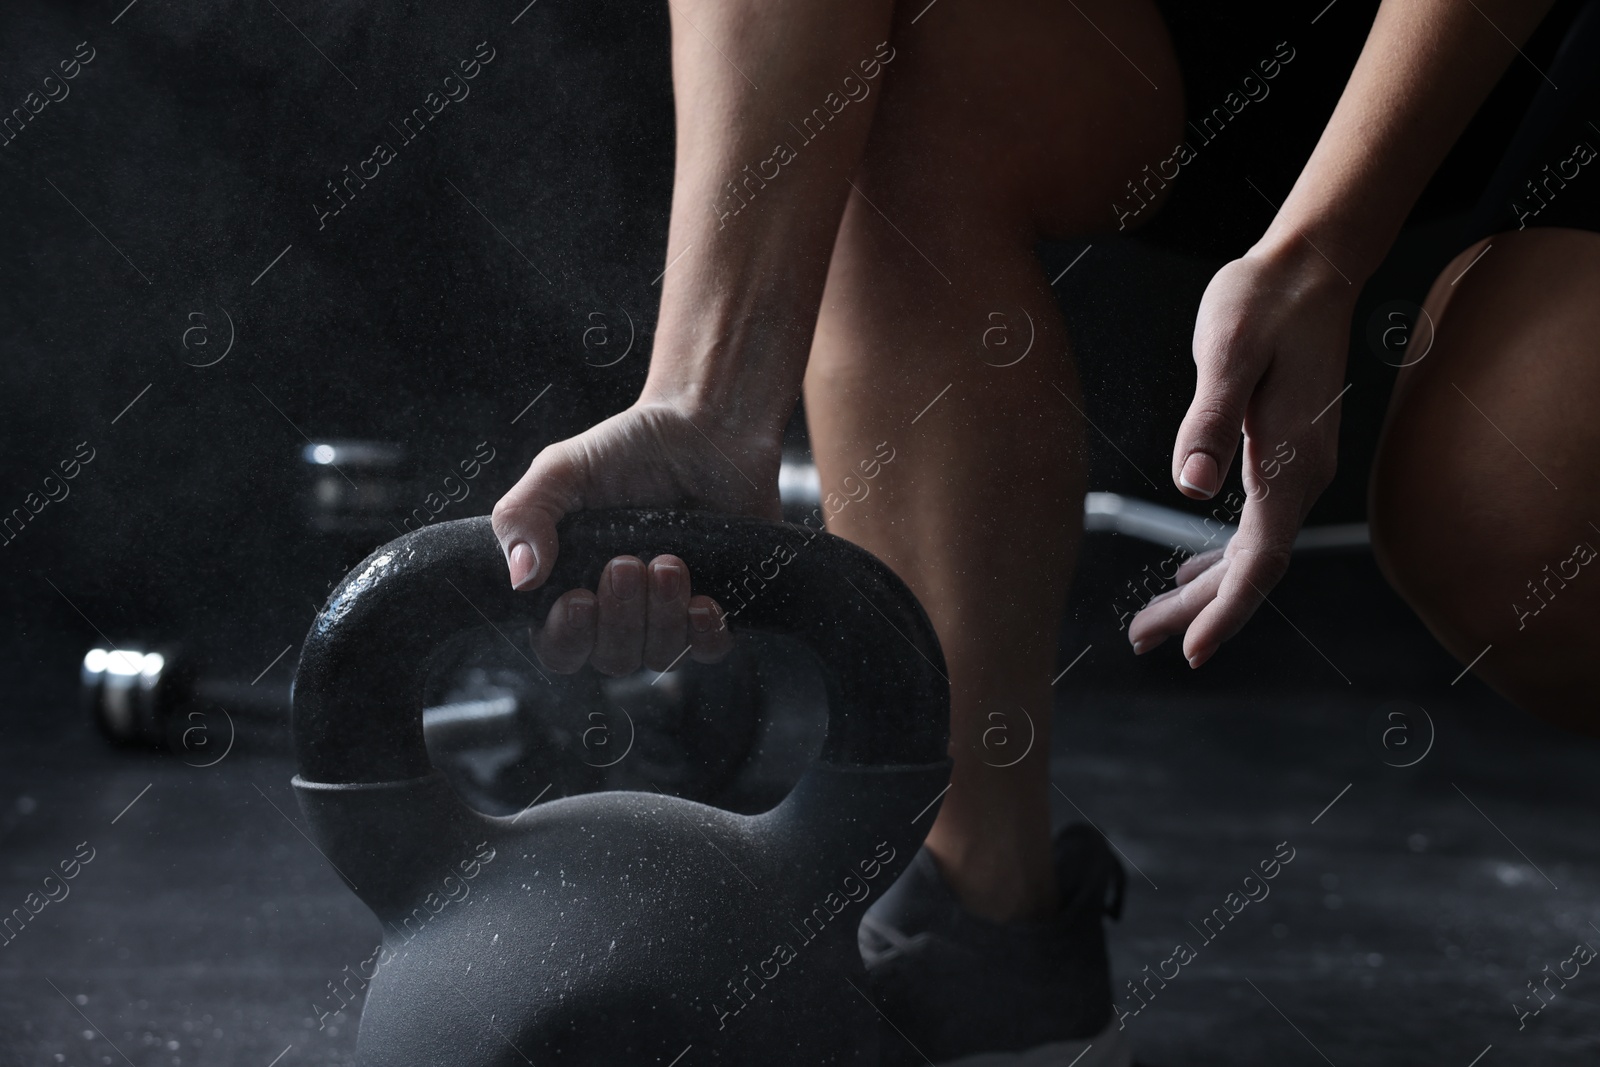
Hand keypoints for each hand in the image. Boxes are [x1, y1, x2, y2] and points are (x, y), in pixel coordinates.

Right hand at [491, 399, 780, 674]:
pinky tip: (704, 600)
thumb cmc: (631, 448)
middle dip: (620, 617)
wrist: (707, 426)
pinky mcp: (718, 604)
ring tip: (669, 562)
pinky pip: (710, 649)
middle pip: (611, 658)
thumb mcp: (562, 469)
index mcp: (573, 583)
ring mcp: (670, 610)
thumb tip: (519, 579)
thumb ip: (524, 516)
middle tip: (628, 563)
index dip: (567, 637)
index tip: (580, 599)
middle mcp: (621, 607)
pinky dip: (704, 634)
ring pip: (659, 655)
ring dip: (662, 616)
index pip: (560, 647)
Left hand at [1128, 240, 1354, 666]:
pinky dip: (1219, 554)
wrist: (1309, 267)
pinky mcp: (1282, 449)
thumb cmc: (1264, 301)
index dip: (1227, 610)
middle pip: (1252, 566)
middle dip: (1200, 611)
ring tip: (1152, 620)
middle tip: (1142, 641)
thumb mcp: (1227, 353)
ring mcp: (1296, 464)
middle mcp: (1300, 472)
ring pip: (1251, 548)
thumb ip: (1209, 419)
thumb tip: (1191, 487)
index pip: (1261, 559)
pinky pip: (1254, 523)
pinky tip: (1189, 568)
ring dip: (1203, 588)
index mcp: (1288, 459)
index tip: (1192, 653)